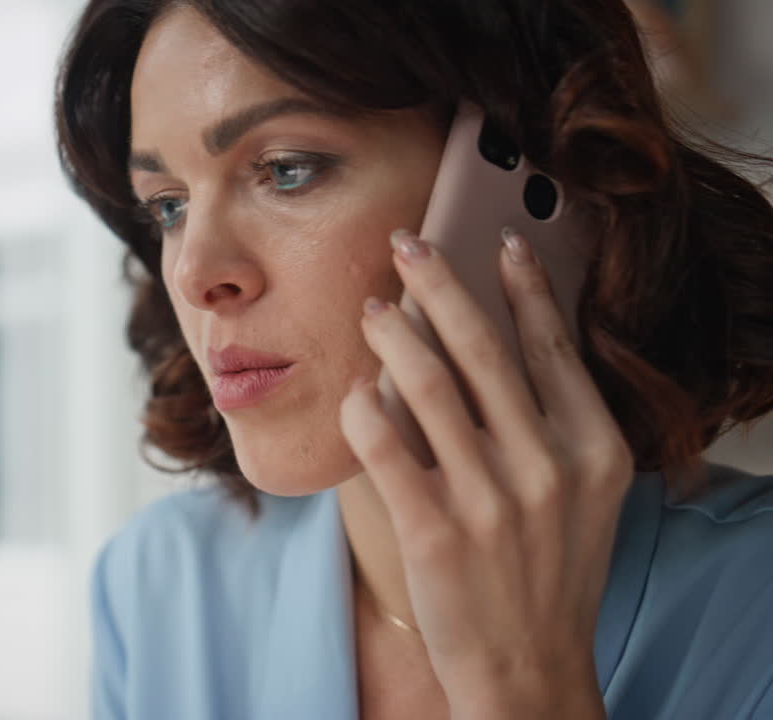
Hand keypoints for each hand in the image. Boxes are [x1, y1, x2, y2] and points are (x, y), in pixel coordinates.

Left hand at [337, 227, 631, 718]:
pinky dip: (362, 406)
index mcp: (595, 449)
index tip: (496, 238)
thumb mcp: (584, 495)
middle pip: (483, 347)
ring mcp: (490, 500)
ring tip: (371, 310)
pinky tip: (354, 388)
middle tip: (406, 244)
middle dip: (439, 283)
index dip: (522, 285)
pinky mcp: (433, 531)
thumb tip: (500, 334)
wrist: (529, 668)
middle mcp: (548, 467)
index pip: (552, 345)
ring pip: (427, 384)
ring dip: (392, 334)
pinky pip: (383, 444)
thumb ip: (555, 422)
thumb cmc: (549, 572)